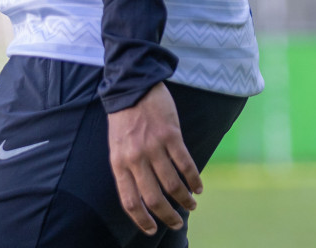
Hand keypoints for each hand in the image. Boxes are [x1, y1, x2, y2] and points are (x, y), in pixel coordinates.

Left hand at [106, 82, 202, 235]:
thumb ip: (127, 168)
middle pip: (153, 198)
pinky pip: (185, 164)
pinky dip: (194, 179)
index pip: (129, 201)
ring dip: (185, 199)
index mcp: (119, 163)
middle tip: (177, 222)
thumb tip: (141, 195)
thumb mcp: (116, 146)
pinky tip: (198, 186)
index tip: (152, 230)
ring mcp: (153, 146)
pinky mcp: (170, 135)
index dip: (141, 220)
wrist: (132, 86)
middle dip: (168, 216)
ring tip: (192, 204)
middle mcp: (135, 158)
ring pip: (172, 184)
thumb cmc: (124, 119)